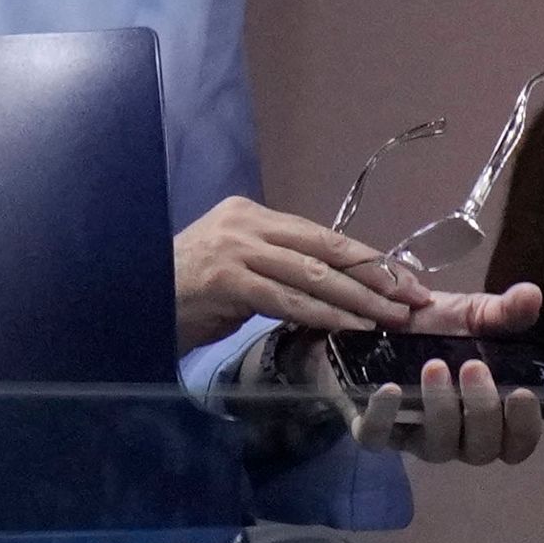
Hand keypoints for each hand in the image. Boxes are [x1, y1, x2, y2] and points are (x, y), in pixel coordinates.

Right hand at [175, 195, 428, 347]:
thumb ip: (281, 270)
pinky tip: (352, 327)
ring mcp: (236, 249)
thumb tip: (337, 287)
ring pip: (314, 274)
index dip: (370, 259)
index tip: (407, 280)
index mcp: (255, 215)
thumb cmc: (187, 295)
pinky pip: (287, 300)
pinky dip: (324, 314)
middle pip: (329, 249)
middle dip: (378, 275)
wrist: (128, 303)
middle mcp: (248, 224)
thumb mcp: (240, 271)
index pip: (326, 236)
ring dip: (360, 299)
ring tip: (393, 316)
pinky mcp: (226, 280)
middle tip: (415, 298)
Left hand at [291, 284, 543, 467]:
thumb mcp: (474, 314)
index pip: (517, 444)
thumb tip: (532, 295)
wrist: (381, 322)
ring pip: (436, 448)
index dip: (523, 428)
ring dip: (440, 410)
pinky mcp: (374, 431)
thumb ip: (505, 312)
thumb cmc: (437, 327)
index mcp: (491, 415)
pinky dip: (385, 416)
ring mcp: (415, 438)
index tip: (522, 392)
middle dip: (481, 411)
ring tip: (435, 366)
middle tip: (473, 366)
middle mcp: (458, 436)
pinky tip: (391, 388)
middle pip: (481, 451)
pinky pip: (378, 438)